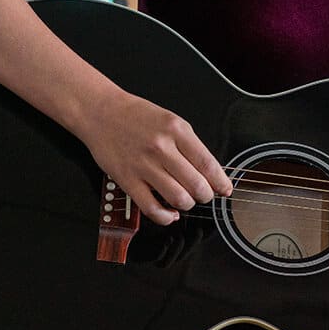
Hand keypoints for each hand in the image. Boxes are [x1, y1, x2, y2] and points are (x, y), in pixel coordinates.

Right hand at [77, 90, 232, 224]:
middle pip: (196, 184)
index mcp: (177, 130)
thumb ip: (189, 145)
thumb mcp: (171, 121)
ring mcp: (144, 165)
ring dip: (188, 204)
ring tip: (187, 200)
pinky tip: (170, 213)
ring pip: (178, 198)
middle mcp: (162, 148)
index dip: (220, 181)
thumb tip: (209, 171)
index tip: (226, 189)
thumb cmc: (138, 116)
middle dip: (206, 195)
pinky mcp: (127, 180)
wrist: (102, 113)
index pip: (207, 163)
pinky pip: (151, 207)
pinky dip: (165, 216)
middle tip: (205, 195)